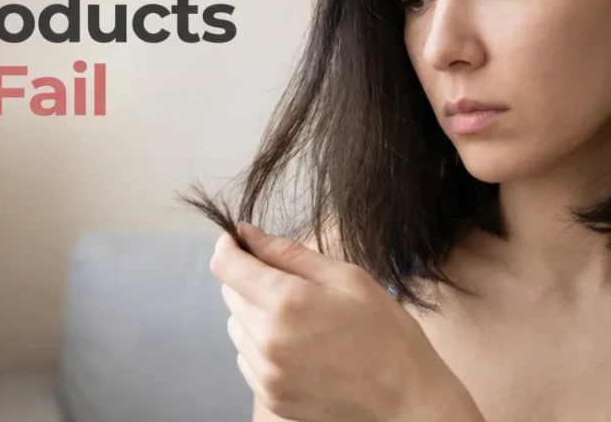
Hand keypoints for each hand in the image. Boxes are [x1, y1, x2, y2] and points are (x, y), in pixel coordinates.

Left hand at [210, 223, 481, 421]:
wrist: (407, 400)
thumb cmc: (385, 332)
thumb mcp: (346, 278)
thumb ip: (288, 253)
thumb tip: (246, 233)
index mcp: (287, 303)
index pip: (225, 265)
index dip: (229, 247)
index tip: (239, 241)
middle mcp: (268, 339)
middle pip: (228, 294)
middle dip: (248, 279)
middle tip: (288, 283)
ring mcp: (267, 372)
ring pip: (235, 325)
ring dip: (253, 314)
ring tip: (298, 319)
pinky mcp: (269, 395)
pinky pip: (245, 356)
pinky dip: (260, 345)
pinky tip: (297, 345)